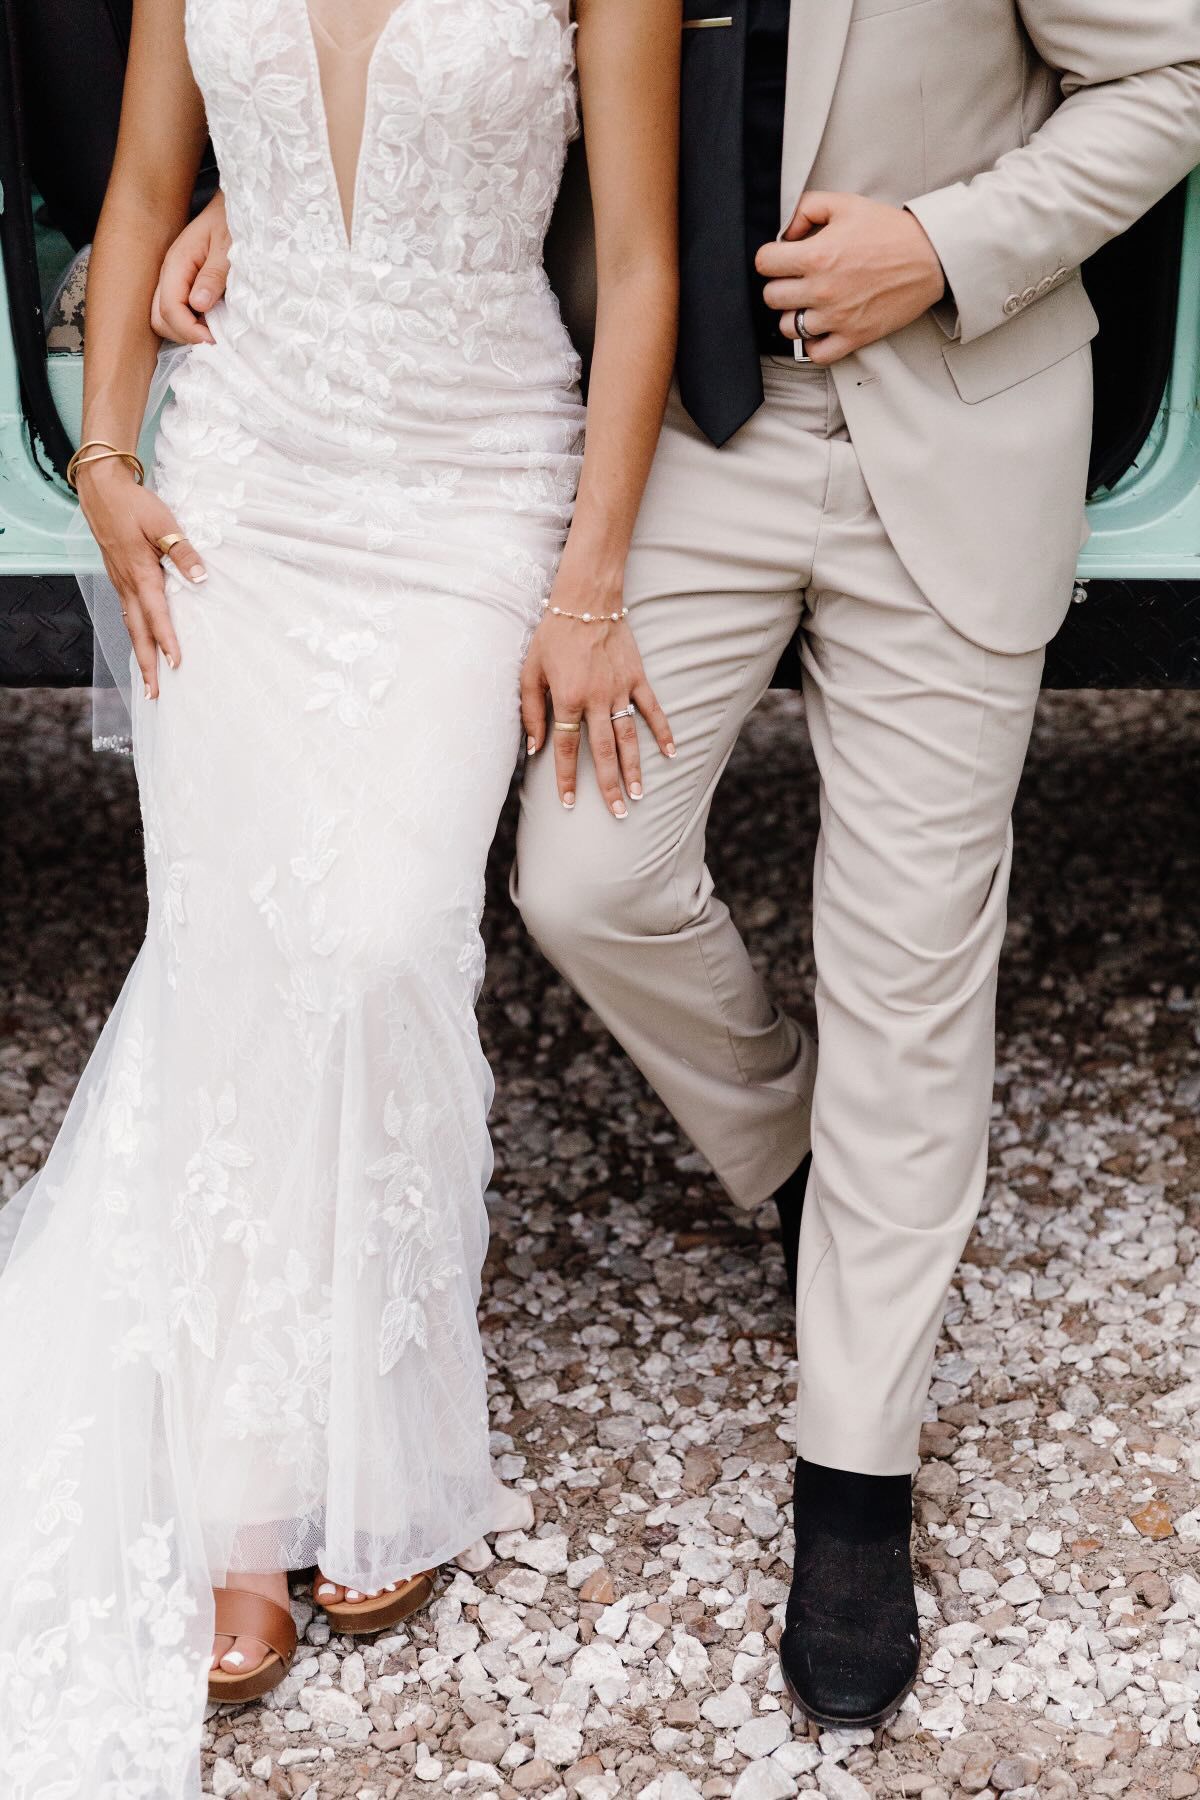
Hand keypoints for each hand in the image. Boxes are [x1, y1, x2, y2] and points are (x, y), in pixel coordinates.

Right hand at [75, 460, 205, 698]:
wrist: (102, 490)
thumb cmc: (134, 504)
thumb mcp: (163, 523)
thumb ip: (182, 551)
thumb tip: (201, 578)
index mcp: (141, 574)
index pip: (157, 615)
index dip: (167, 641)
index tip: (176, 664)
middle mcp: (128, 585)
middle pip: (138, 633)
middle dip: (147, 665)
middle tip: (154, 694)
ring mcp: (120, 583)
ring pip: (131, 626)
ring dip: (140, 654)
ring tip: (148, 680)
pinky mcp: (119, 578)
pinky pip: (127, 614)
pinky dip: (134, 634)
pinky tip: (140, 643)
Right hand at [150, 191, 230, 345]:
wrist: (236, 205)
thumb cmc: (234, 221)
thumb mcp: (229, 246)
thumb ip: (214, 275)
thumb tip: (198, 305)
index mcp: (177, 262)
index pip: (168, 309)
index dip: (189, 330)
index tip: (214, 338)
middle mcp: (170, 273)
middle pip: (160, 319)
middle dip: (184, 334)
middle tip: (214, 338)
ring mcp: (176, 280)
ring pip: (167, 319)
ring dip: (188, 331)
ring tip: (215, 331)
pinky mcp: (185, 285)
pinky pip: (180, 312)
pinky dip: (193, 324)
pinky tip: (213, 323)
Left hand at [520, 592, 674, 817]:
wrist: (585, 600)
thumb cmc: (552, 635)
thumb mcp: (530, 671)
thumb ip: (530, 711)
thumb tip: (533, 747)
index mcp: (566, 699)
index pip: (567, 748)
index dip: (567, 778)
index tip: (568, 803)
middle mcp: (595, 699)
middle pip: (603, 752)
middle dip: (608, 786)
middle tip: (617, 813)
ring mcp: (619, 689)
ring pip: (628, 737)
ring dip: (634, 768)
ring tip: (637, 795)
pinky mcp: (637, 678)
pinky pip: (652, 709)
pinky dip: (663, 731)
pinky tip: (672, 753)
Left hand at [755, 192, 945, 363]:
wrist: (930, 257)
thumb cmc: (889, 231)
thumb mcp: (845, 204)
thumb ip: (806, 209)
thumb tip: (785, 232)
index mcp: (816, 255)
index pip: (764, 263)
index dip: (771, 258)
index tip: (783, 258)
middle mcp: (822, 290)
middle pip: (771, 297)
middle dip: (780, 285)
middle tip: (797, 279)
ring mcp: (836, 318)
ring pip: (788, 327)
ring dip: (794, 315)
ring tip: (809, 303)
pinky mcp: (853, 337)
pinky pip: (816, 354)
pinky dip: (813, 344)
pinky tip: (820, 328)